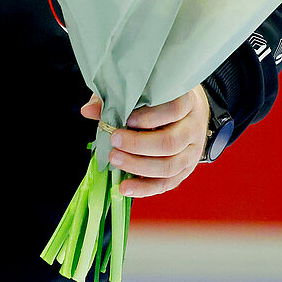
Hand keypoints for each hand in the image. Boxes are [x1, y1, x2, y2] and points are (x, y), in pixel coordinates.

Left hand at [80, 87, 209, 198]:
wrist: (189, 112)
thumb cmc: (161, 100)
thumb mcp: (145, 93)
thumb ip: (118, 99)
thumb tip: (88, 110)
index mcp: (187, 103)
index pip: (174, 110)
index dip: (150, 116)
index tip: (128, 119)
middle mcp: (193, 129)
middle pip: (170, 142)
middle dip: (138, 145)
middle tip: (115, 140)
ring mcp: (192, 152)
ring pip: (170, 166)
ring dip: (139, 166)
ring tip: (115, 160)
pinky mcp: (185, 170)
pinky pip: (166, 184)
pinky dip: (144, 188)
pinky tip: (124, 188)